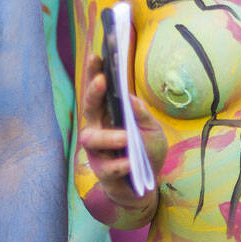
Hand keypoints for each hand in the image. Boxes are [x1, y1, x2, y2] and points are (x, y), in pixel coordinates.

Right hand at [78, 54, 167, 205]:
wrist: (146, 186)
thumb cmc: (146, 152)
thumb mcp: (153, 130)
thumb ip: (142, 115)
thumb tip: (130, 98)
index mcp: (107, 116)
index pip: (97, 91)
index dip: (94, 73)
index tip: (97, 55)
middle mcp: (97, 130)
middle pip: (87, 108)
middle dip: (93, 92)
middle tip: (103, 81)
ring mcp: (97, 152)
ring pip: (92, 139)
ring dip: (109, 136)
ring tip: (126, 137)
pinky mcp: (104, 174)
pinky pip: (107, 168)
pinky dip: (120, 164)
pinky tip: (130, 163)